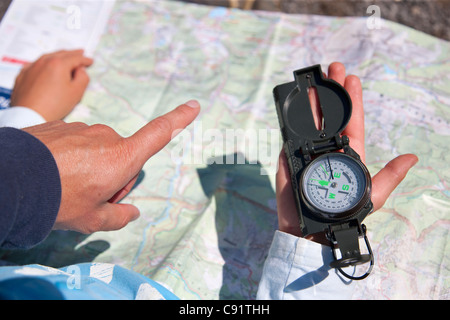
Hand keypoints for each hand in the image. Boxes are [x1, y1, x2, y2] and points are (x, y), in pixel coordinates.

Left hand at [10, 49, 93, 120]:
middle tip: (80, 52)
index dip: (85, 59)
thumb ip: (83, 78)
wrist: (29, 115)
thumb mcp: (76, 92)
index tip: (90, 61)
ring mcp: (31, 67)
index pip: (75, 58)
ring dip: (57, 56)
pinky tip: (44, 66)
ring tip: (63, 57)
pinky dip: (43, 63)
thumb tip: (80, 70)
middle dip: (72, 53)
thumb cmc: (56, 105)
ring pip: (47, 57)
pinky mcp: (22, 75)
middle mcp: (43, 61)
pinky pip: (34, 64)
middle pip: (61, 54)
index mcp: (58, 64)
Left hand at [22, 100, 200, 233]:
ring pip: (95, 151)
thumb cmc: (59, 201)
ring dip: (89, 168)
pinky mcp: (60, 125)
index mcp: (123, 158)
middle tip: (89, 199)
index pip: (159, 133)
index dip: (179, 120)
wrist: (10, 180)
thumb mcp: (92, 219)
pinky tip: (52, 173)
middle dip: (112, 176)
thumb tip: (131, 213)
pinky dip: (69, 158)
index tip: (194, 105)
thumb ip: (118, 217)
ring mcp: (81, 128)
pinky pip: (73, 143)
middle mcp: (107, 137)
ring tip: (65, 187)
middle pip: (121, 157)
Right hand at [276, 62, 417, 242]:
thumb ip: (389, 175)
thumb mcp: (372, 195)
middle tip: (333, 68)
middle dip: (332, 91)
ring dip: (311, 100)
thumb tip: (412, 157)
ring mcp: (305, 152)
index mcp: (347, 153)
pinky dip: (290, 120)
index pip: (351, 121)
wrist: (311, 231)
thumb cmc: (342, 215)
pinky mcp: (288, 158)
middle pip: (329, 115)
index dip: (352, 100)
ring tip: (313, 81)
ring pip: (308, 121)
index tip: (352, 78)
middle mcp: (325, 149)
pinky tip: (293, 104)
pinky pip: (289, 136)